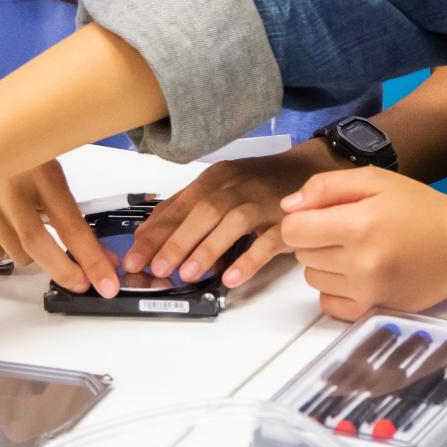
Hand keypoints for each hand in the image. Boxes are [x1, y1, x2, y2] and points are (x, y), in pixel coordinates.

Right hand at [0, 160, 119, 296]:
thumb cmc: (16, 154)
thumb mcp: (47, 168)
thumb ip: (67, 209)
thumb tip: (96, 252)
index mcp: (39, 170)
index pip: (71, 225)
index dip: (91, 259)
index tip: (106, 281)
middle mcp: (7, 186)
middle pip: (37, 245)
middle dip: (65, 271)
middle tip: (82, 282)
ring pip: (16, 253)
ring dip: (32, 253)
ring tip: (29, 226)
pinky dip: (5, 249)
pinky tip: (5, 226)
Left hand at [124, 141, 344, 286]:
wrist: (311, 168)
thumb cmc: (261, 183)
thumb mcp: (219, 187)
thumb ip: (185, 209)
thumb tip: (147, 234)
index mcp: (215, 178)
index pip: (179, 206)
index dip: (155, 233)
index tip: (135, 258)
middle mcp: (237, 186)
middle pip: (203, 211)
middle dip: (177, 241)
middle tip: (157, 269)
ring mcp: (264, 201)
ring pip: (233, 222)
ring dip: (208, 248)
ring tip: (188, 274)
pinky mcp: (288, 220)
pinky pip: (268, 239)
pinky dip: (249, 259)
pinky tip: (232, 277)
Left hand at [279, 167, 446, 319]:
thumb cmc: (421, 210)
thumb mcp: (376, 181)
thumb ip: (326, 187)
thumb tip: (288, 206)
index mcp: (360, 224)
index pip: (292, 230)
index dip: (301, 219)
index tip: (320, 215)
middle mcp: (361, 262)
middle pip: (301, 253)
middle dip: (316, 238)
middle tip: (348, 229)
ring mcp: (367, 291)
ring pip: (312, 278)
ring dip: (325, 263)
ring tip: (357, 250)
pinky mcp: (372, 310)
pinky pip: (327, 303)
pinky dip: (335, 288)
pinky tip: (357, 273)